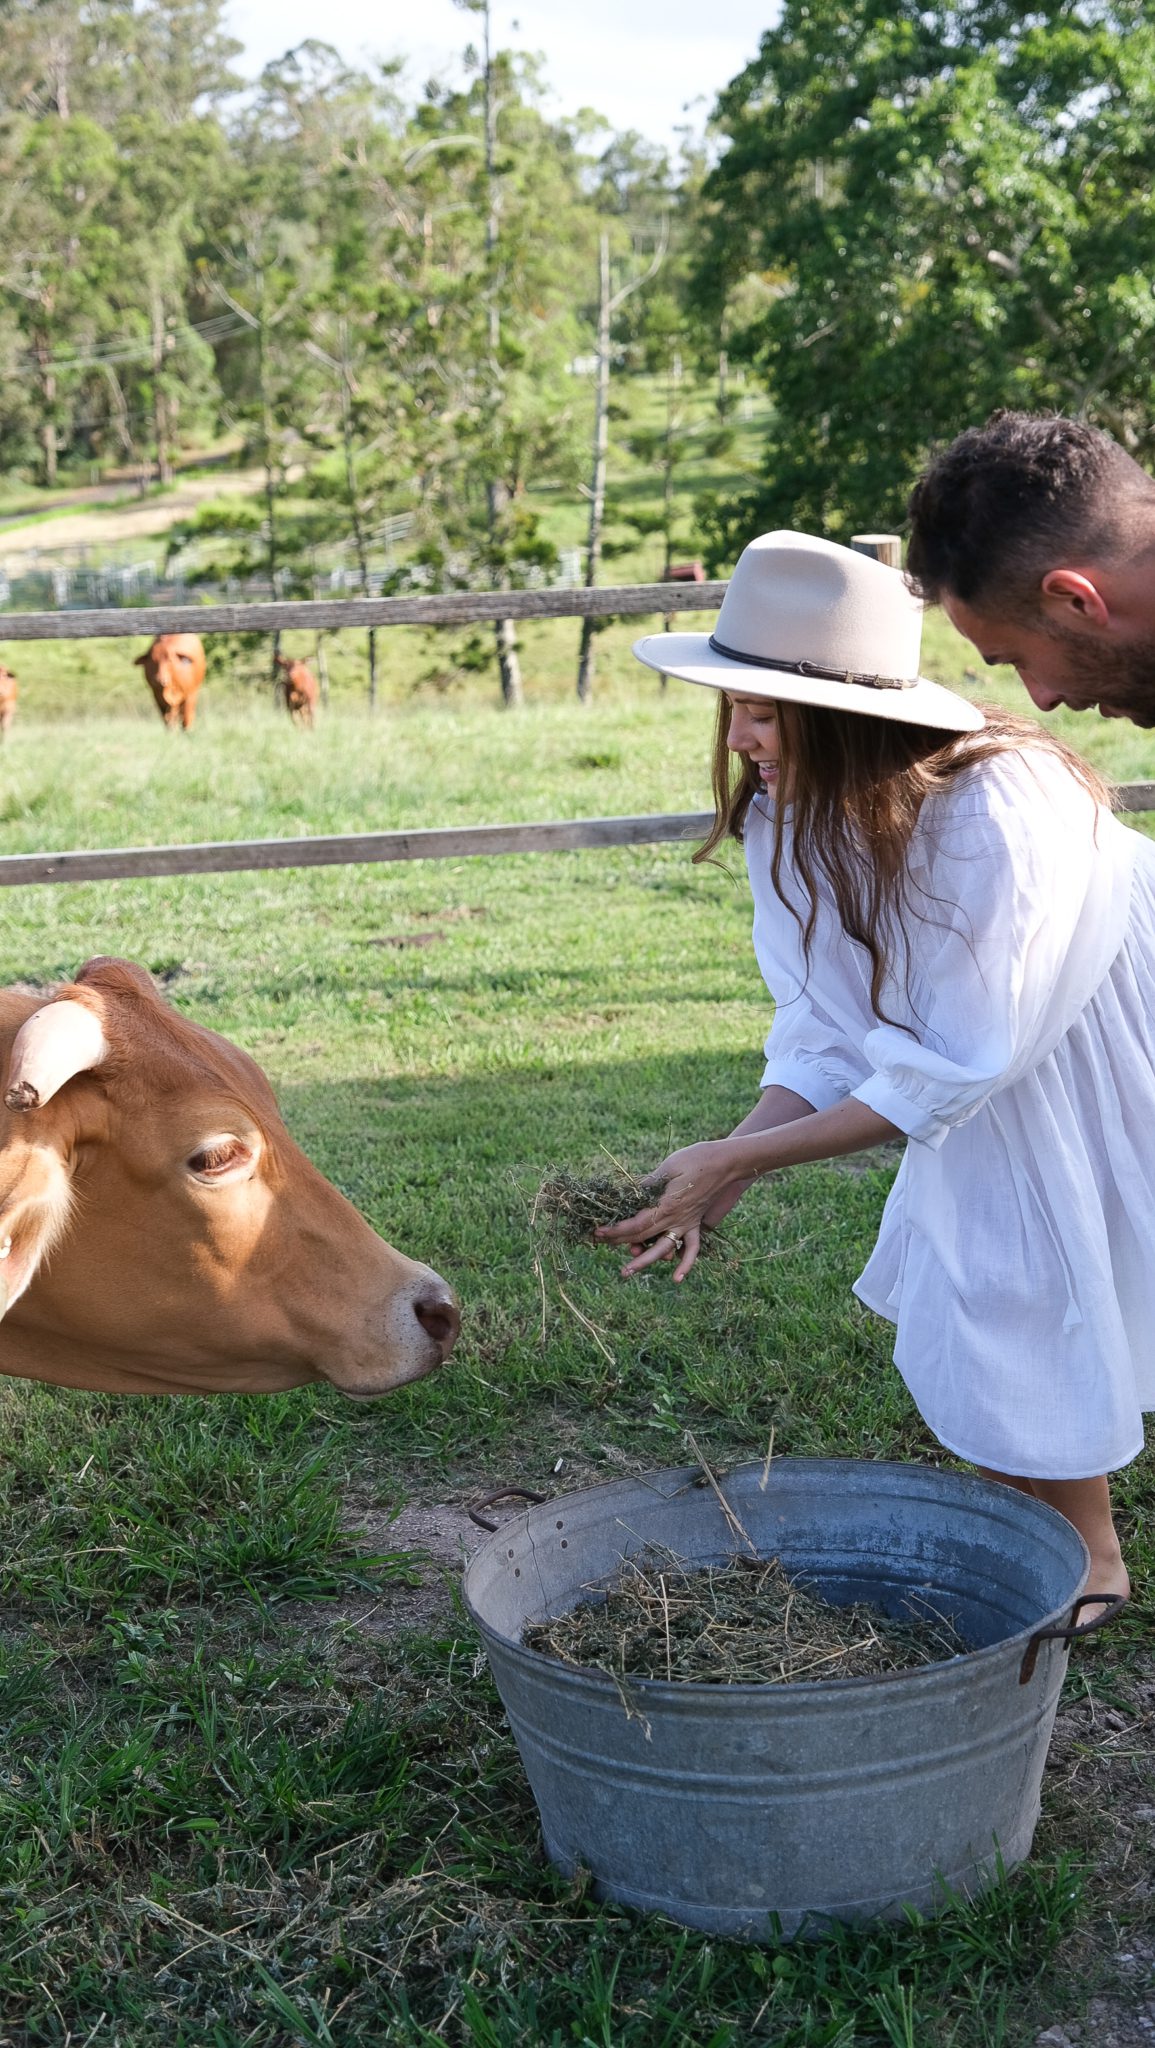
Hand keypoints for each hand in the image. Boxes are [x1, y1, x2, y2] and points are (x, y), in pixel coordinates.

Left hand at [595, 1140, 751, 1281]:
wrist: (726, 1162)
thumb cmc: (695, 1159)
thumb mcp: (667, 1167)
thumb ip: (648, 1185)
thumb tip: (628, 1196)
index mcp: (666, 1206)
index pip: (635, 1225)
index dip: (615, 1230)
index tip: (597, 1231)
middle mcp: (676, 1220)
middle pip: (643, 1238)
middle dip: (618, 1242)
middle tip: (598, 1244)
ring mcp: (687, 1224)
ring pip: (663, 1249)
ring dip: (643, 1261)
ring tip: (626, 1271)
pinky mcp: (695, 1223)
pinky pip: (692, 1249)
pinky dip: (685, 1264)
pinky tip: (676, 1278)